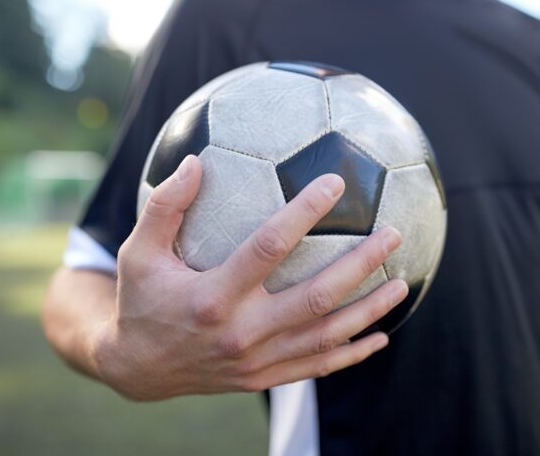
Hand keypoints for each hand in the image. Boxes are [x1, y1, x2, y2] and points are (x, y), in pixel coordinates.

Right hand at [92, 155, 406, 400]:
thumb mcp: (140, 253)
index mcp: (213, 296)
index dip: (304, 213)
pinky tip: (380, 337)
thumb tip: (192, 161)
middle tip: (391, 234)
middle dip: (360, 264)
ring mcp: (257, 360)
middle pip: (315, 296)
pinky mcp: (263, 378)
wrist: (138, 369)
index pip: (268, 247)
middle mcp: (241, 333)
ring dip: (368, 310)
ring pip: (326, 335)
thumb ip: (165, 208)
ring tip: (402, 284)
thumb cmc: (142, 301)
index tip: (335, 183)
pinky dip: (352, 354)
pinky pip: (317, 367)